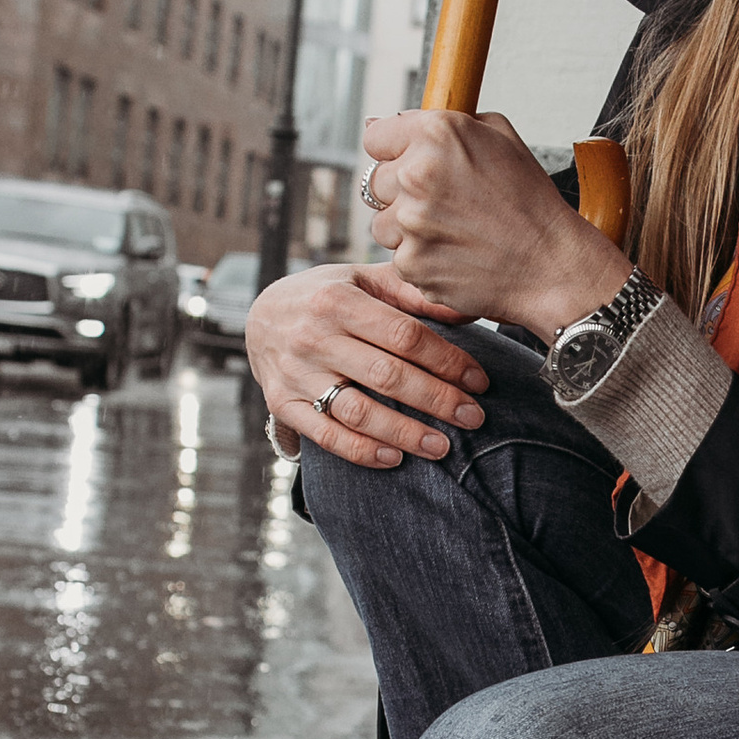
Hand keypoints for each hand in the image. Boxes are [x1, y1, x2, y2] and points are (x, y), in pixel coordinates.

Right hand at [246, 258, 490, 470]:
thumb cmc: (327, 295)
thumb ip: (410, 291)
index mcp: (338, 301)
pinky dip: (361, 451)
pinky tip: (395, 458)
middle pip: (387, 376)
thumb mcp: (362, 279)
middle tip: (474, 418)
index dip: (447, 361)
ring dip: (405, 433)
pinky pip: (326, 435)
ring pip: (358, 412)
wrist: (259, 315)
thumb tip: (465, 307)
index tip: (479, 381)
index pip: (404, 336)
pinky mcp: (283, 404)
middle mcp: (313, 338)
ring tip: (443, 447)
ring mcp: (296, 374)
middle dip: (437, 400)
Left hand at [363, 110, 629, 340]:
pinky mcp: (410, 263)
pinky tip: (454, 254)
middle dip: (401, 191)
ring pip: (382, 223)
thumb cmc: (531, 202)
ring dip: (407, 228)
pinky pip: (398, 257)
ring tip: (451, 231)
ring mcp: (410, 222)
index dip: (393, 150)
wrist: (551, 264)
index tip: (408, 162)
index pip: (375, 136)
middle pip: (375, 181)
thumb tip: (398, 123)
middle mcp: (416, 175)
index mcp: (436, 134)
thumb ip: (447, 122)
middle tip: (442, 204)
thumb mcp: (500, 137)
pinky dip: (420, 258)